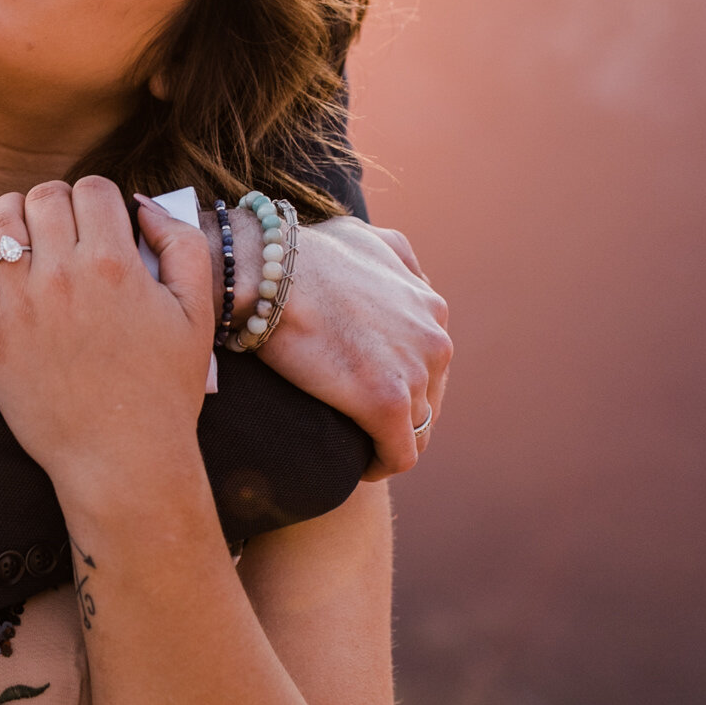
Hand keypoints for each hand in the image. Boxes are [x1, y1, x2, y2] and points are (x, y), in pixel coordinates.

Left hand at [0, 178, 211, 489]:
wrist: (122, 459)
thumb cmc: (165, 391)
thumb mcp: (198, 313)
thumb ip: (181, 244)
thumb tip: (145, 205)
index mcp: (116, 265)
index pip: (94, 189)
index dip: (99, 198)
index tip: (100, 220)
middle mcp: (63, 277)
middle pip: (45, 197)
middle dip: (57, 202)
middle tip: (64, 227)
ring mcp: (19, 305)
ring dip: (11, 212)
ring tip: (23, 227)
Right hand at [258, 218, 451, 478]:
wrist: (271, 271)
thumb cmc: (304, 252)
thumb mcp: (366, 238)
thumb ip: (396, 258)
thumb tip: (404, 275)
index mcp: (430, 306)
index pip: (430, 360)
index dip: (401, 378)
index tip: (368, 389)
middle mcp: (434, 339)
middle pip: (431, 398)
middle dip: (402, 414)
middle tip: (362, 423)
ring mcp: (414, 372)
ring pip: (418, 430)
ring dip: (391, 441)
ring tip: (360, 448)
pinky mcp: (387, 403)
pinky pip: (399, 455)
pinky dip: (381, 465)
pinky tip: (360, 466)